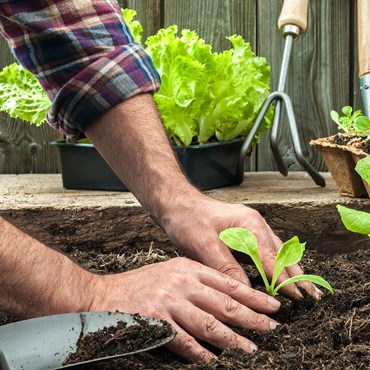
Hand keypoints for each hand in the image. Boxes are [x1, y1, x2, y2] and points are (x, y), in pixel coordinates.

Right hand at [89, 257, 280, 362]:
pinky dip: (202, 354)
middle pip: (224, 303)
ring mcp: (169, 301)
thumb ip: (196, 283)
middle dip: (252, 318)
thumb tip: (225, 301)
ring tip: (252, 350)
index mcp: (188, 268)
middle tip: (273, 329)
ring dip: (233, 340)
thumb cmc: (140, 285)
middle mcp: (181, 282)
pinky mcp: (156, 322)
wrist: (103, 295)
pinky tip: (215, 362)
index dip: (253, 296)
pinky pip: (186, 342)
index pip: (228, 283)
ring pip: (210, 324)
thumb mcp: (171, 272)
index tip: (272, 306)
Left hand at [160, 194, 322, 300]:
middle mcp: (255, 225)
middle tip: (313, 296)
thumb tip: (247, 291)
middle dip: (296, 275)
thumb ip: (227, 268)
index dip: (285, 280)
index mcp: (250, 225)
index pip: (273, 259)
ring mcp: (250, 228)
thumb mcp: (205, 245)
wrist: (176, 203)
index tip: (299, 298)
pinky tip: (277, 276)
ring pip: (275, 252)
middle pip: (281, 254)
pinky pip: (264, 251)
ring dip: (288, 270)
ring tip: (302, 289)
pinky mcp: (243, 233)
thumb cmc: (188, 219)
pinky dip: (274, 265)